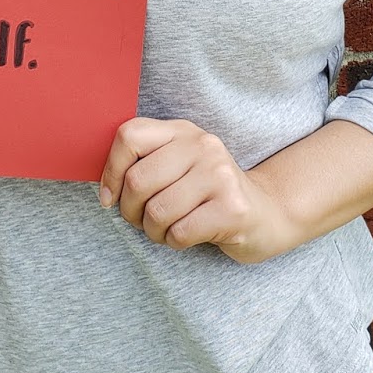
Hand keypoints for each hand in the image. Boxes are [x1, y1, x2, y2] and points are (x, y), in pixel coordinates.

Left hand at [98, 117, 299, 263]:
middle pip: (138, 179)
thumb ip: (147, 164)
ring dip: (153, 231)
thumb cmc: (208, 194)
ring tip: (165, 230)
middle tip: (141, 221)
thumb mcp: (180, 166)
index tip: (110, 198)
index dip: (110, 171)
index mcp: (182, 131)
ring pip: (157, 210)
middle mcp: (202, 145)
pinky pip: (179, 232)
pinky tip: (186, 236)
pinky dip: (173, 242)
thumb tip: (105, 190)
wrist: (267, 213)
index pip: (130, 136)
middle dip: (130, 211)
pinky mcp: (232, 208)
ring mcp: (220, 175)